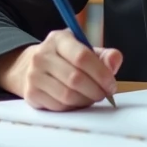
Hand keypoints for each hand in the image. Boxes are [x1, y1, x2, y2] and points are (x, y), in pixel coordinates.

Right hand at [0, 30, 122, 110]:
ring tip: (92, 97)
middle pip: (75, 78)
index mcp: (58, 39)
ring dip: (86, 100)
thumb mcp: (85, 49)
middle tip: (104, 93)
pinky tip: (77, 101)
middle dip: (96, 90)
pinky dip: (73, 107)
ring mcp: (34, 75)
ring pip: (67, 95)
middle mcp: (42, 55)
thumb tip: (114, 61)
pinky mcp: (31, 93)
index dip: (101, 73)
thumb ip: (104, 55)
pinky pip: (59, 106)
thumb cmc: (66, 59)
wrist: (32, 67)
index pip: (82, 56)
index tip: (111, 83)